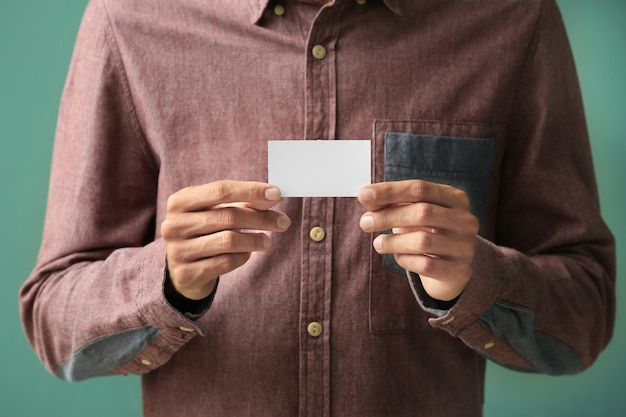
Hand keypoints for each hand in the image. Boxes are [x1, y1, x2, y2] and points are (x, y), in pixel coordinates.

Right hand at [161, 180, 290, 299]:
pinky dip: (242, 257)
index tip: (277, 194)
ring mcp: (177, 251)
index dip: (251, 191)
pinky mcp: (187, 274)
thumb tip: (272, 197)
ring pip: (229, 241)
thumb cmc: (205, 233)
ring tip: (266, 241)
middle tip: (283, 222)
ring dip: (254, 240)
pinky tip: (246, 254)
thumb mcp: (215, 213)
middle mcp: (173, 224)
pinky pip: (225, 262)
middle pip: (228, 216)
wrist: (182, 270)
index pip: (220, 190)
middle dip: (261, 218)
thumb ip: (241, 203)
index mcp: (180, 201)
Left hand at [358, 180, 478, 300]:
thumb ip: (391, 204)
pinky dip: (405, 260)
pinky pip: (426, 265)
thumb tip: (366, 197)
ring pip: (423, 241)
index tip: (363, 194)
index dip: (390, 190)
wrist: (450, 268)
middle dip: (388, 216)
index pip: (420, 188)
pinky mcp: (459, 270)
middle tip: (365, 223)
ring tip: (378, 243)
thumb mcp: (411, 214)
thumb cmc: (426, 233)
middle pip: (423, 212)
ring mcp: (465, 246)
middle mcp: (465, 220)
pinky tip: (398, 257)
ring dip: (393, 242)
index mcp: (454, 198)